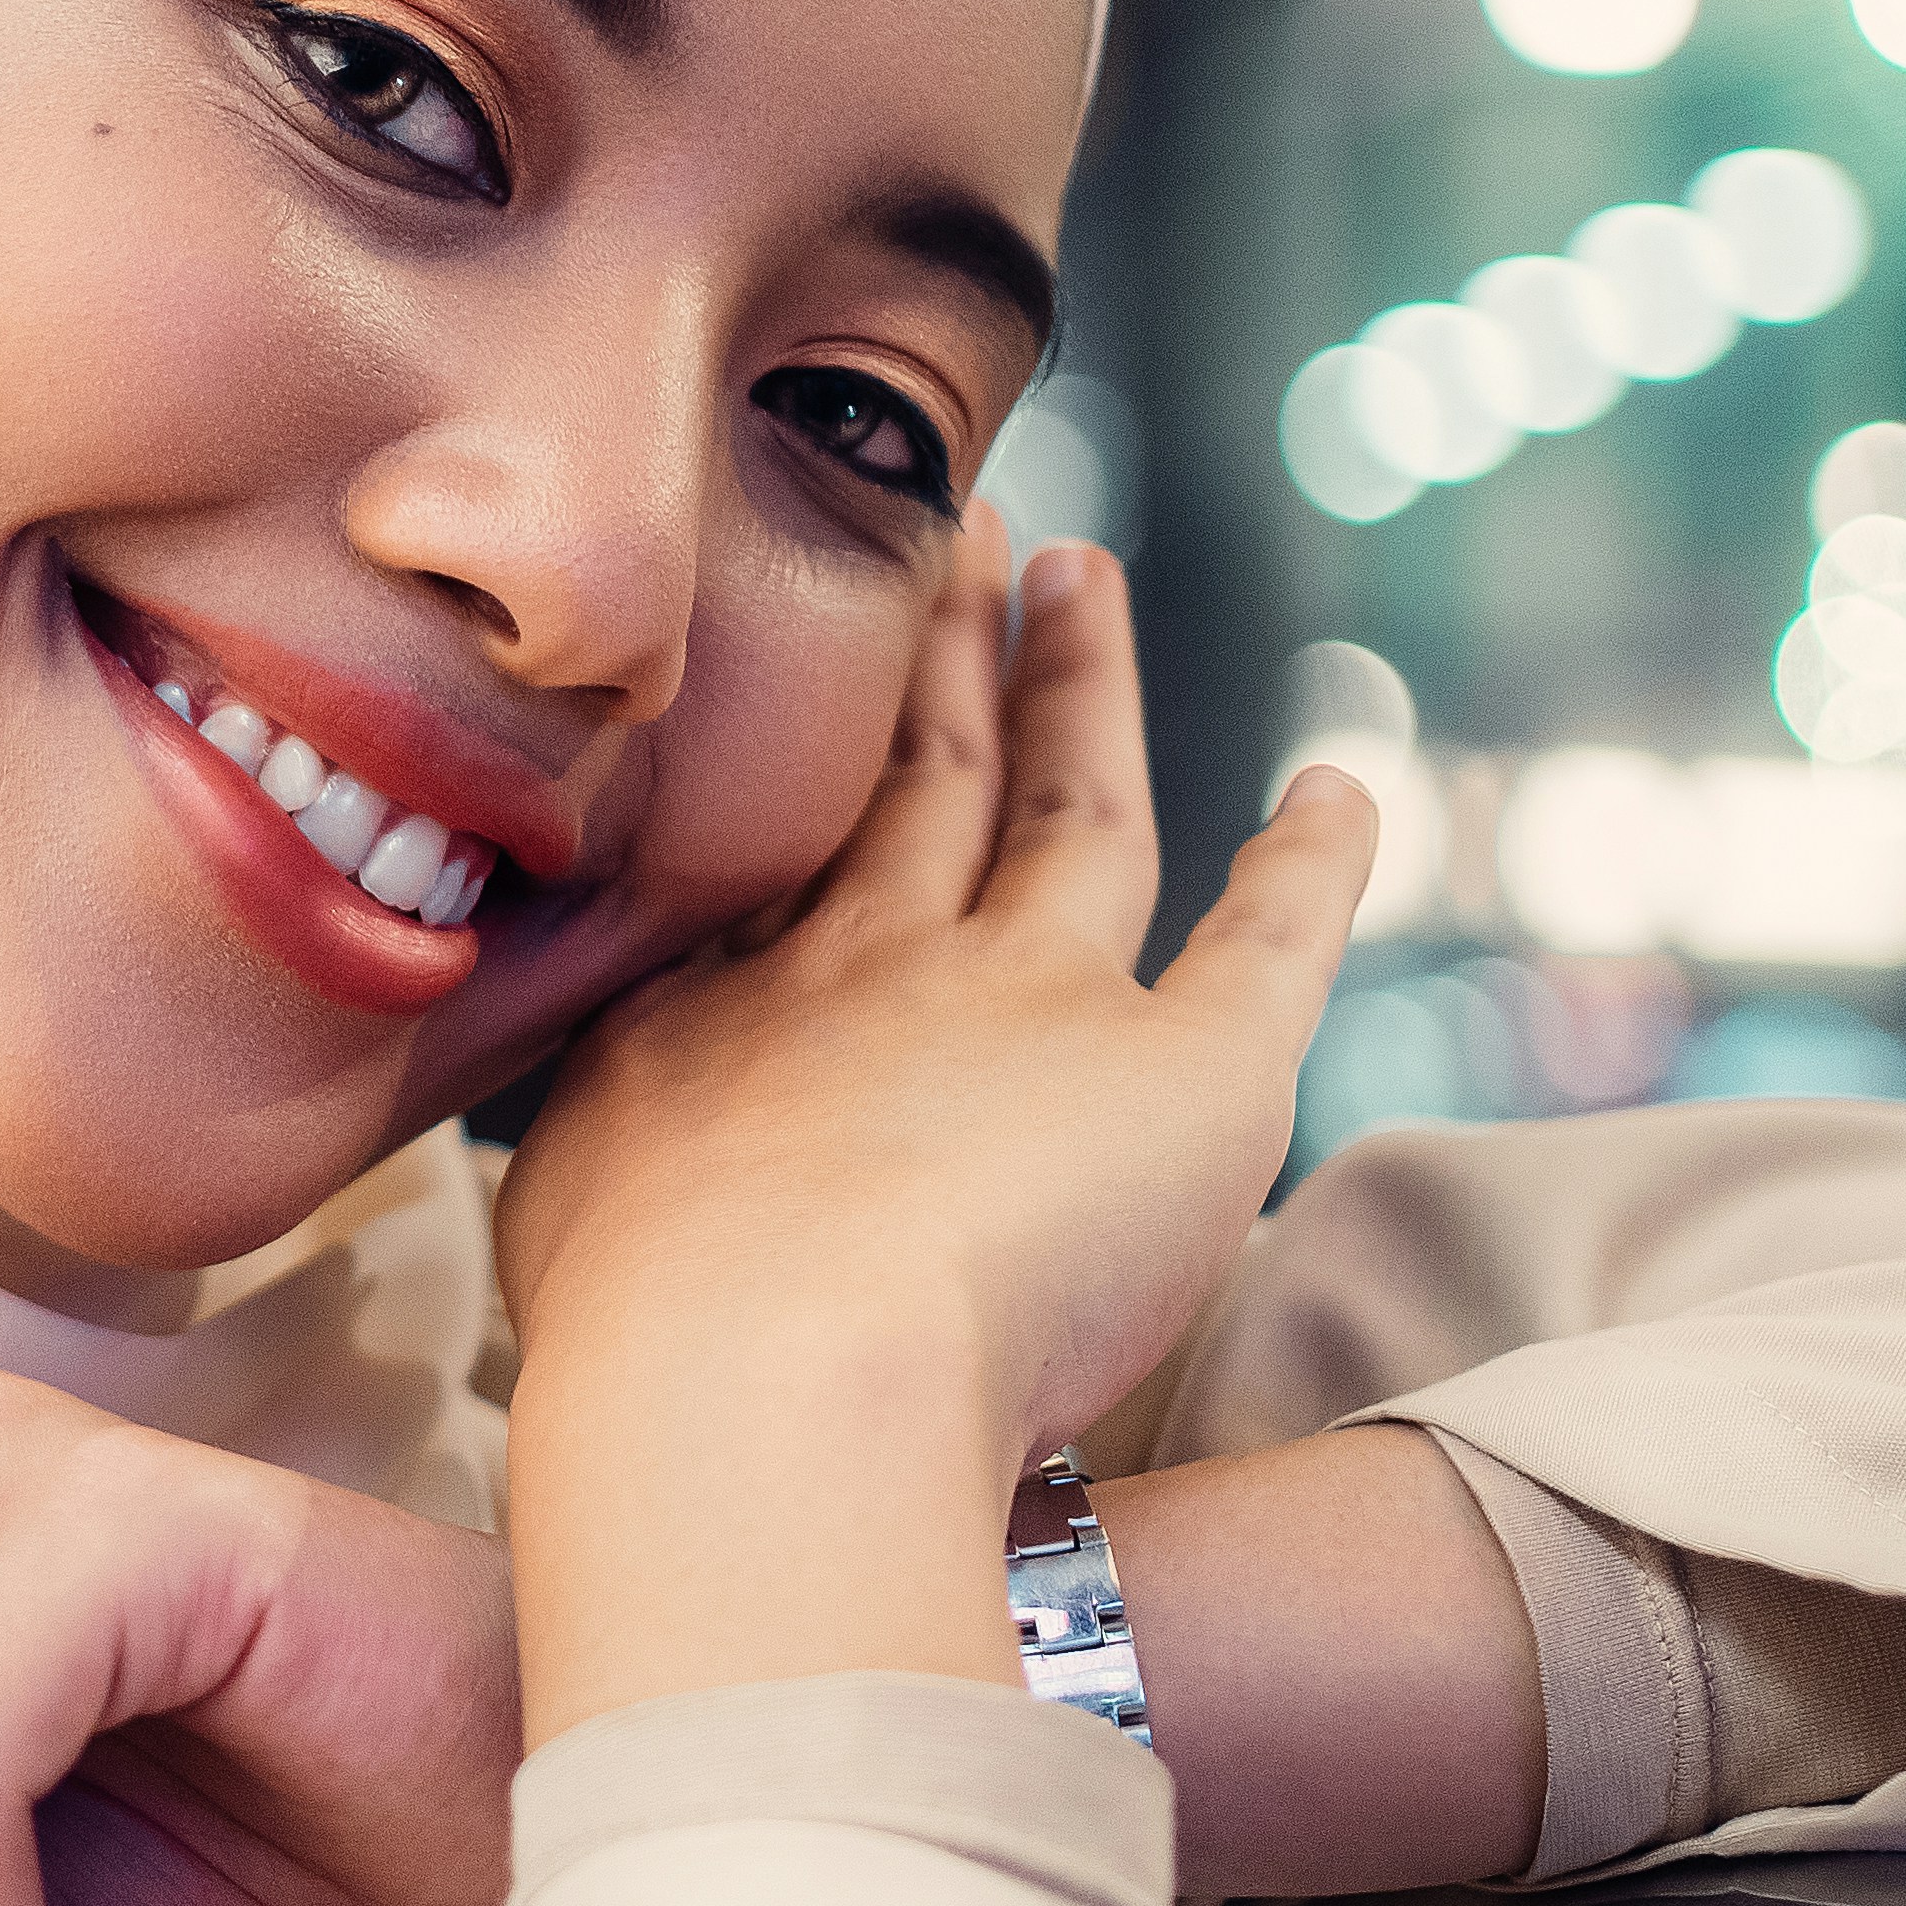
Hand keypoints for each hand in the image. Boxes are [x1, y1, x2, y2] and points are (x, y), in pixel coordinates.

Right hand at [495, 537, 1371, 1737]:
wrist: (758, 1370)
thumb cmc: (642, 1344)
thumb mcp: (566, 1215)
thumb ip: (590, 1168)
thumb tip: (577, 1173)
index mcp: (732, 1020)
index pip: (789, 861)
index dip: (804, 760)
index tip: (803, 665)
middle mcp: (878, 972)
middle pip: (921, 781)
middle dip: (934, 658)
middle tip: (951, 535)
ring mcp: (1035, 1000)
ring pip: (1073, 808)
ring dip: (1083, 687)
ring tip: (1080, 575)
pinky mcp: (1189, 1069)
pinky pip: (1266, 940)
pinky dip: (1311, 866)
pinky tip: (1338, 793)